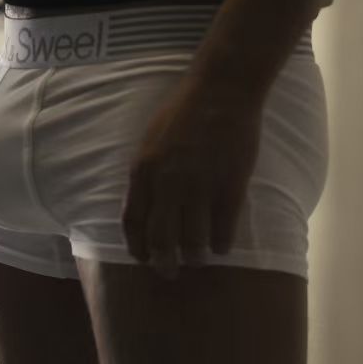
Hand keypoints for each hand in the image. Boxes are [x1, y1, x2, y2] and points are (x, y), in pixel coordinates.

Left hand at [122, 74, 262, 279]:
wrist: (221, 90)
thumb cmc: (182, 112)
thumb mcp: (150, 140)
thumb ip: (144, 175)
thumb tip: (141, 211)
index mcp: (143, 170)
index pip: (132, 223)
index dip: (137, 249)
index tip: (143, 259)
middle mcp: (168, 183)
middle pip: (161, 241)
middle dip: (164, 265)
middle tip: (171, 273)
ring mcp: (200, 187)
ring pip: (193, 243)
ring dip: (195, 258)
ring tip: (199, 260)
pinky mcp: (230, 187)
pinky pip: (223, 231)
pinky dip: (221, 245)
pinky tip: (222, 246)